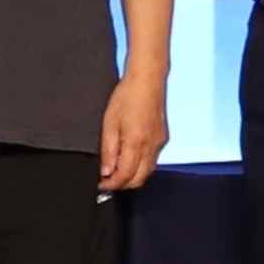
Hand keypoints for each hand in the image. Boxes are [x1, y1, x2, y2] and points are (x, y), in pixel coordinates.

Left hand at [98, 67, 166, 192]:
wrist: (147, 79)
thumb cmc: (128, 95)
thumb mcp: (109, 123)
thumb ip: (108, 150)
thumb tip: (106, 171)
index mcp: (136, 143)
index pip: (125, 176)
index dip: (112, 185)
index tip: (101, 185)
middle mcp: (151, 147)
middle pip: (139, 180)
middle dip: (123, 185)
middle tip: (107, 181)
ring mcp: (159, 143)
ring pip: (147, 172)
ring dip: (132, 176)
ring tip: (116, 169)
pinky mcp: (162, 138)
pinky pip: (152, 160)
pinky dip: (140, 166)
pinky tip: (129, 158)